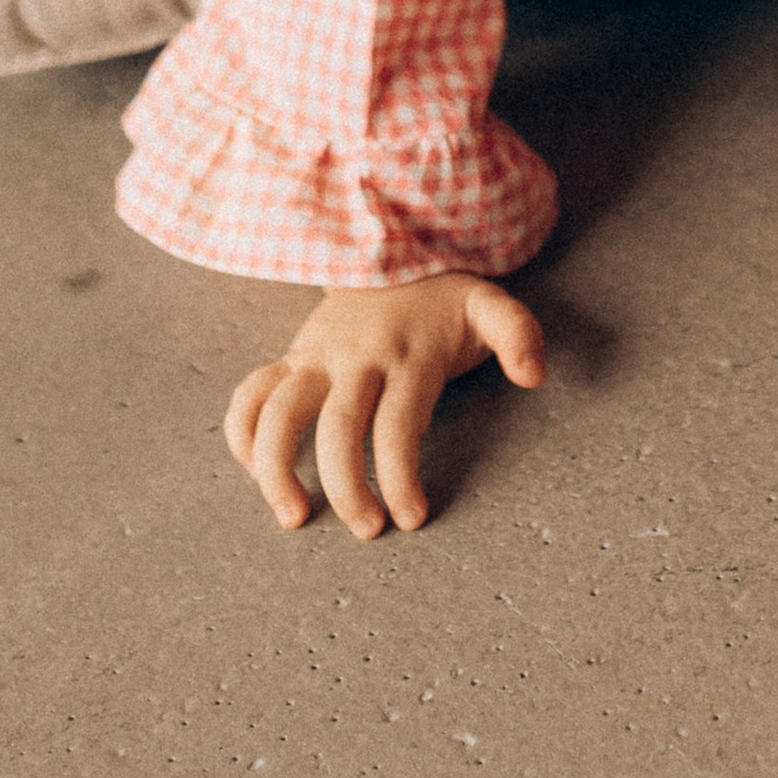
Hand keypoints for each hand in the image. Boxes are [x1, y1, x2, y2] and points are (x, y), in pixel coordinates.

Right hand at [224, 274, 545, 535]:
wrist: (390, 247)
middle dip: (347, 486)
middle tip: (367, 529)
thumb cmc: (443, 298)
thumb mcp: (488, 304)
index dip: (400, 476)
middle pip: (338, 428)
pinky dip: (243, 435)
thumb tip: (534, 374)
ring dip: (277, 467)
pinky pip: (251, 394)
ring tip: (292, 517)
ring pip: (280, 412)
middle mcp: (356, 358)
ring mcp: (316, 356)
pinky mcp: (290, 357)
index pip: (398, 424)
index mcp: (408, 354)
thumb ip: (517, 334)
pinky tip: (257, 474)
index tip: (410, 518)